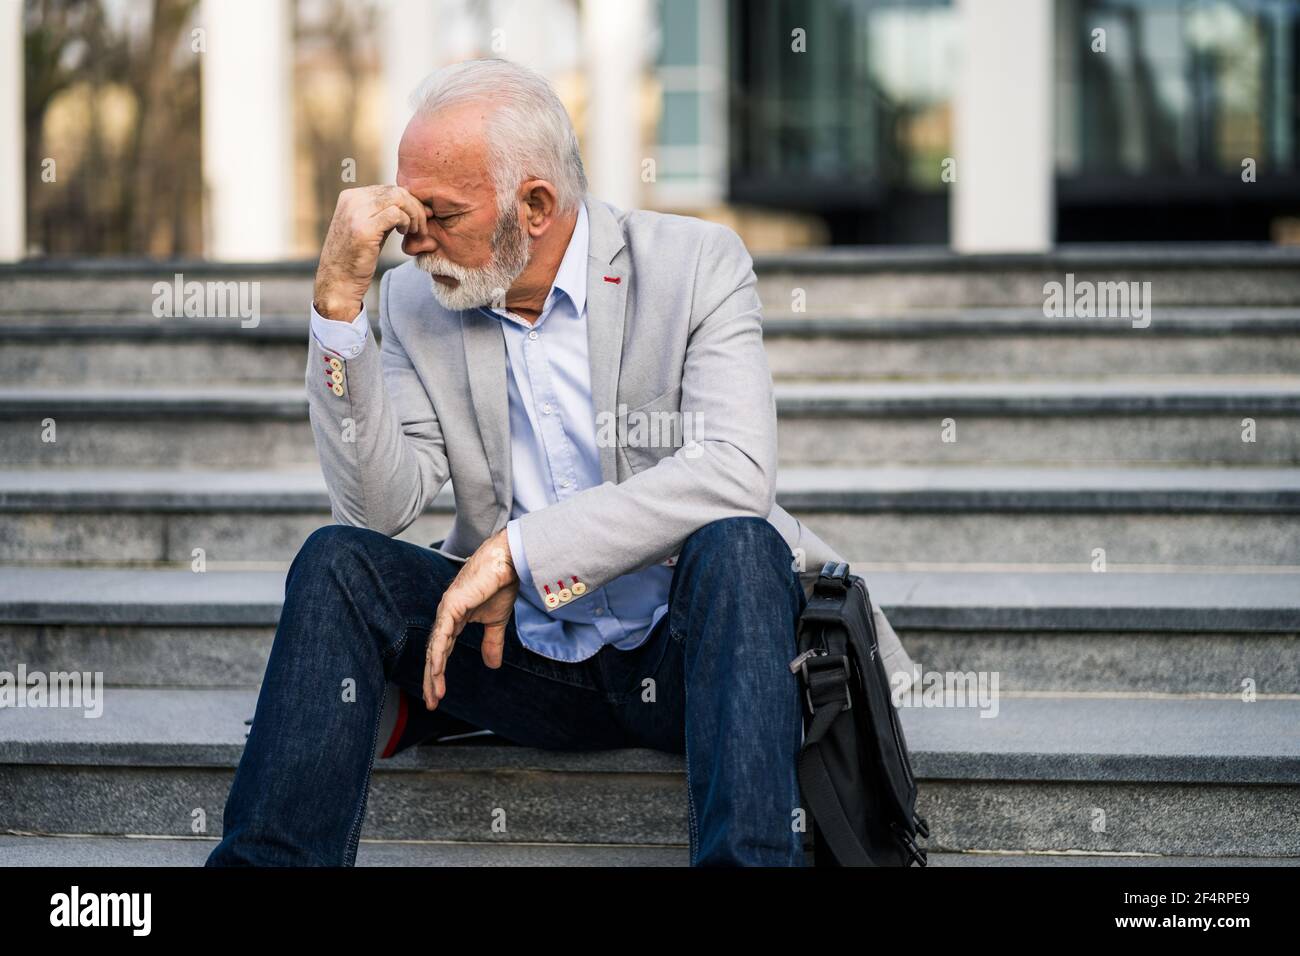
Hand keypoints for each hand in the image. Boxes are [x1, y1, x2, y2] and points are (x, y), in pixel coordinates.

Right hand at [313, 184, 430, 321]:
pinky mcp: (364, 228)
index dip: (409, 202)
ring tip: (416, 232)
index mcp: (351, 197)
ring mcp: (356, 212)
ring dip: (414, 215)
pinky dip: (407, 223)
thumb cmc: (356, 259)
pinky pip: (396, 214)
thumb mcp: (369, 229)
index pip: (389, 189)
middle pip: (396, 192)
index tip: (420, 218)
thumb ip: (383, 214)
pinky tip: (405, 234)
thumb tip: (414, 203)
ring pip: (398, 199)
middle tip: (422, 227)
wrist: (338, 282)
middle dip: (415, 208)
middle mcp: (351, 200)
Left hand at [423, 529, 519, 709]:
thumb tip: (492, 665)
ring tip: (434, 694)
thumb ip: (491, 642)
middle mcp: (446, 616)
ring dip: (433, 673)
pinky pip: (442, 635)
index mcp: (454, 619)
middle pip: (434, 653)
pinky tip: (436, 671)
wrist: (508, 563)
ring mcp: (447, 610)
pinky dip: (437, 654)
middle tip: (432, 702)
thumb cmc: (501, 585)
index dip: (439, 674)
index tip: (439, 694)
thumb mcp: (496, 622)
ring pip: (435, 648)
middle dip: (432, 680)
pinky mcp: (452, 605)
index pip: (442, 651)